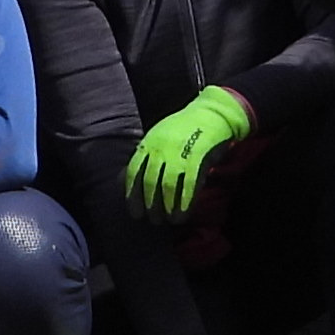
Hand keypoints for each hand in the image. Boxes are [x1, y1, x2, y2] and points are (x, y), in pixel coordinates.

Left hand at [126, 87, 255, 216]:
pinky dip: (185, 202)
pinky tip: (184, 214)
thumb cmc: (183, 128)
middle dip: (150, 205)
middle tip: (154, 220)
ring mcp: (179, 153)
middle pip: (149, 183)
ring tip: (170, 220)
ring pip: (167, 186)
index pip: (133, 173)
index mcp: (148, 143)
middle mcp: (160, 149)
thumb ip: (144, 156)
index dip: (132, 196)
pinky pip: (189, 184)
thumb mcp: (157, 136)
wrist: (211, 113)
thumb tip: (124, 181)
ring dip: (167, 207)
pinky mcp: (198, 157)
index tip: (135, 213)